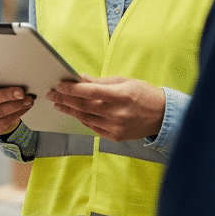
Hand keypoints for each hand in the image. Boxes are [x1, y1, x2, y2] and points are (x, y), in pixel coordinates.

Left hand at [48, 75, 165, 141]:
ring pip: (85, 118)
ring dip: (69, 110)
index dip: (71, 89)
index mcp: (120, 96)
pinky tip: (74, 113)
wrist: (162, 116)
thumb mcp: (124, 82)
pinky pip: (92, 127)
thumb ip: (101, 82)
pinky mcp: (114, 137)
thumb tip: (81, 79)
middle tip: (52, 94)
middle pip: (83, 106)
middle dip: (65, 99)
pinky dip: (82, 119)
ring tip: (58, 104)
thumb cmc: (144, 94)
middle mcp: (117, 113)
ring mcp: (115, 127)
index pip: (89, 92)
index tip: (58, 85)